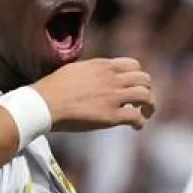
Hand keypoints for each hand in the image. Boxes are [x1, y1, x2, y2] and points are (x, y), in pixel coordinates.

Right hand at [33, 57, 155, 132]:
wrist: (43, 104)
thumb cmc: (51, 89)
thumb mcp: (73, 70)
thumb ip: (89, 71)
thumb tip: (92, 76)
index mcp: (102, 66)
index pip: (133, 65)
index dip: (137, 76)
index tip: (133, 86)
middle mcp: (111, 78)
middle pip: (144, 79)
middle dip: (147, 90)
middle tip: (142, 102)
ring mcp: (113, 97)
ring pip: (145, 95)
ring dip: (149, 106)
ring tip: (145, 114)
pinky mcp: (110, 116)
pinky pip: (136, 117)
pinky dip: (141, 122)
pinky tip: (137, 127)